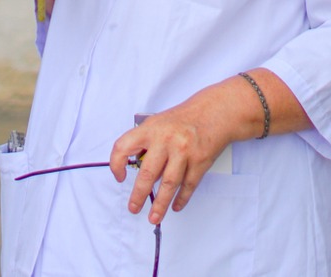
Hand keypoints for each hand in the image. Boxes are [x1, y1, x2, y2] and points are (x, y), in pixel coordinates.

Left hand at [109, 89, 242, 223]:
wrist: (214, 112)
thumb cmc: (183, 118)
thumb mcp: (158, 122)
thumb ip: (145, 142)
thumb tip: (134, 167)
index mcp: (151, 128)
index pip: (124, 146)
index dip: (116, 163)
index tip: (119, 177)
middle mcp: (166, 140)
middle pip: (148, 173)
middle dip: (139, 194)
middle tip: (134, 208)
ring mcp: (185, 151)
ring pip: (169, 183)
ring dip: (160, 203)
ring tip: (154, 217)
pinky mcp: (200, 161)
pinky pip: (189, 185)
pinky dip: (182, 198)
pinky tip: (176, 206)